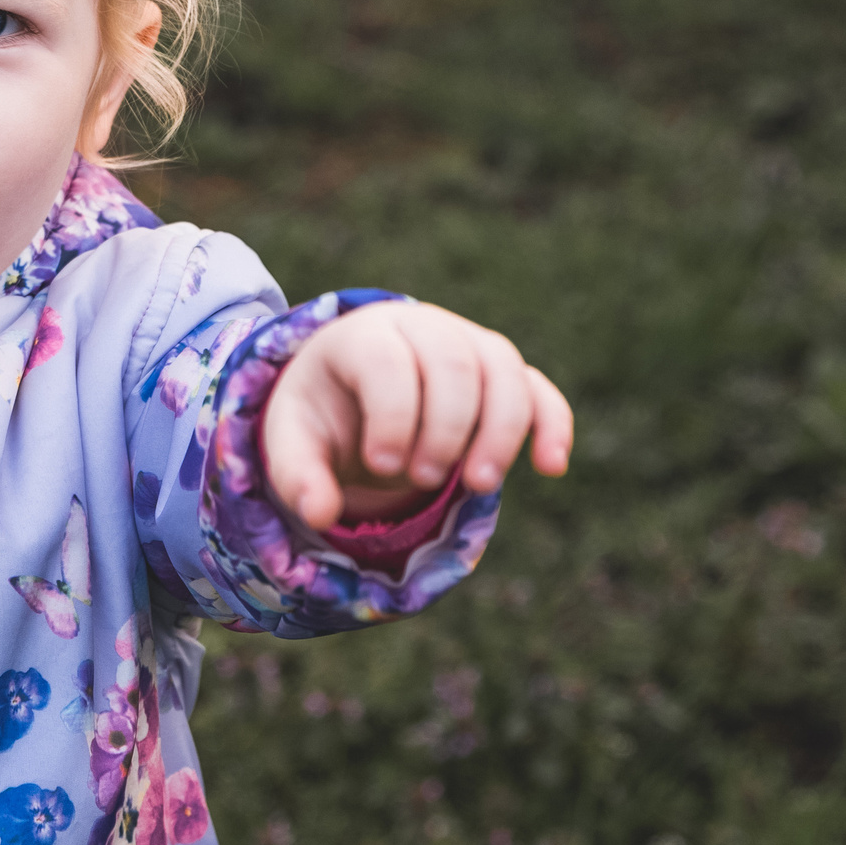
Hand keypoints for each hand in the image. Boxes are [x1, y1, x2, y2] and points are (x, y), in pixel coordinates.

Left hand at [262, 301, 572, 528]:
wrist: (352, 386)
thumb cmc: (323, 412)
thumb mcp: (293, 438)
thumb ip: (297, 475)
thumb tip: (319, 516)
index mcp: (365, 335)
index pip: (389, 362)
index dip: (393, 414)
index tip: (383, 465)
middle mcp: (423, 328)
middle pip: (453, 363)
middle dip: (445, 427)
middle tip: (422, 481)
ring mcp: (470, 344)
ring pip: (503, 371)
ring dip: (500, 430)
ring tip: (478, 485)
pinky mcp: (503, 375)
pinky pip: (537, 389)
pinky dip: (552, 423)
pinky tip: (550, 467)